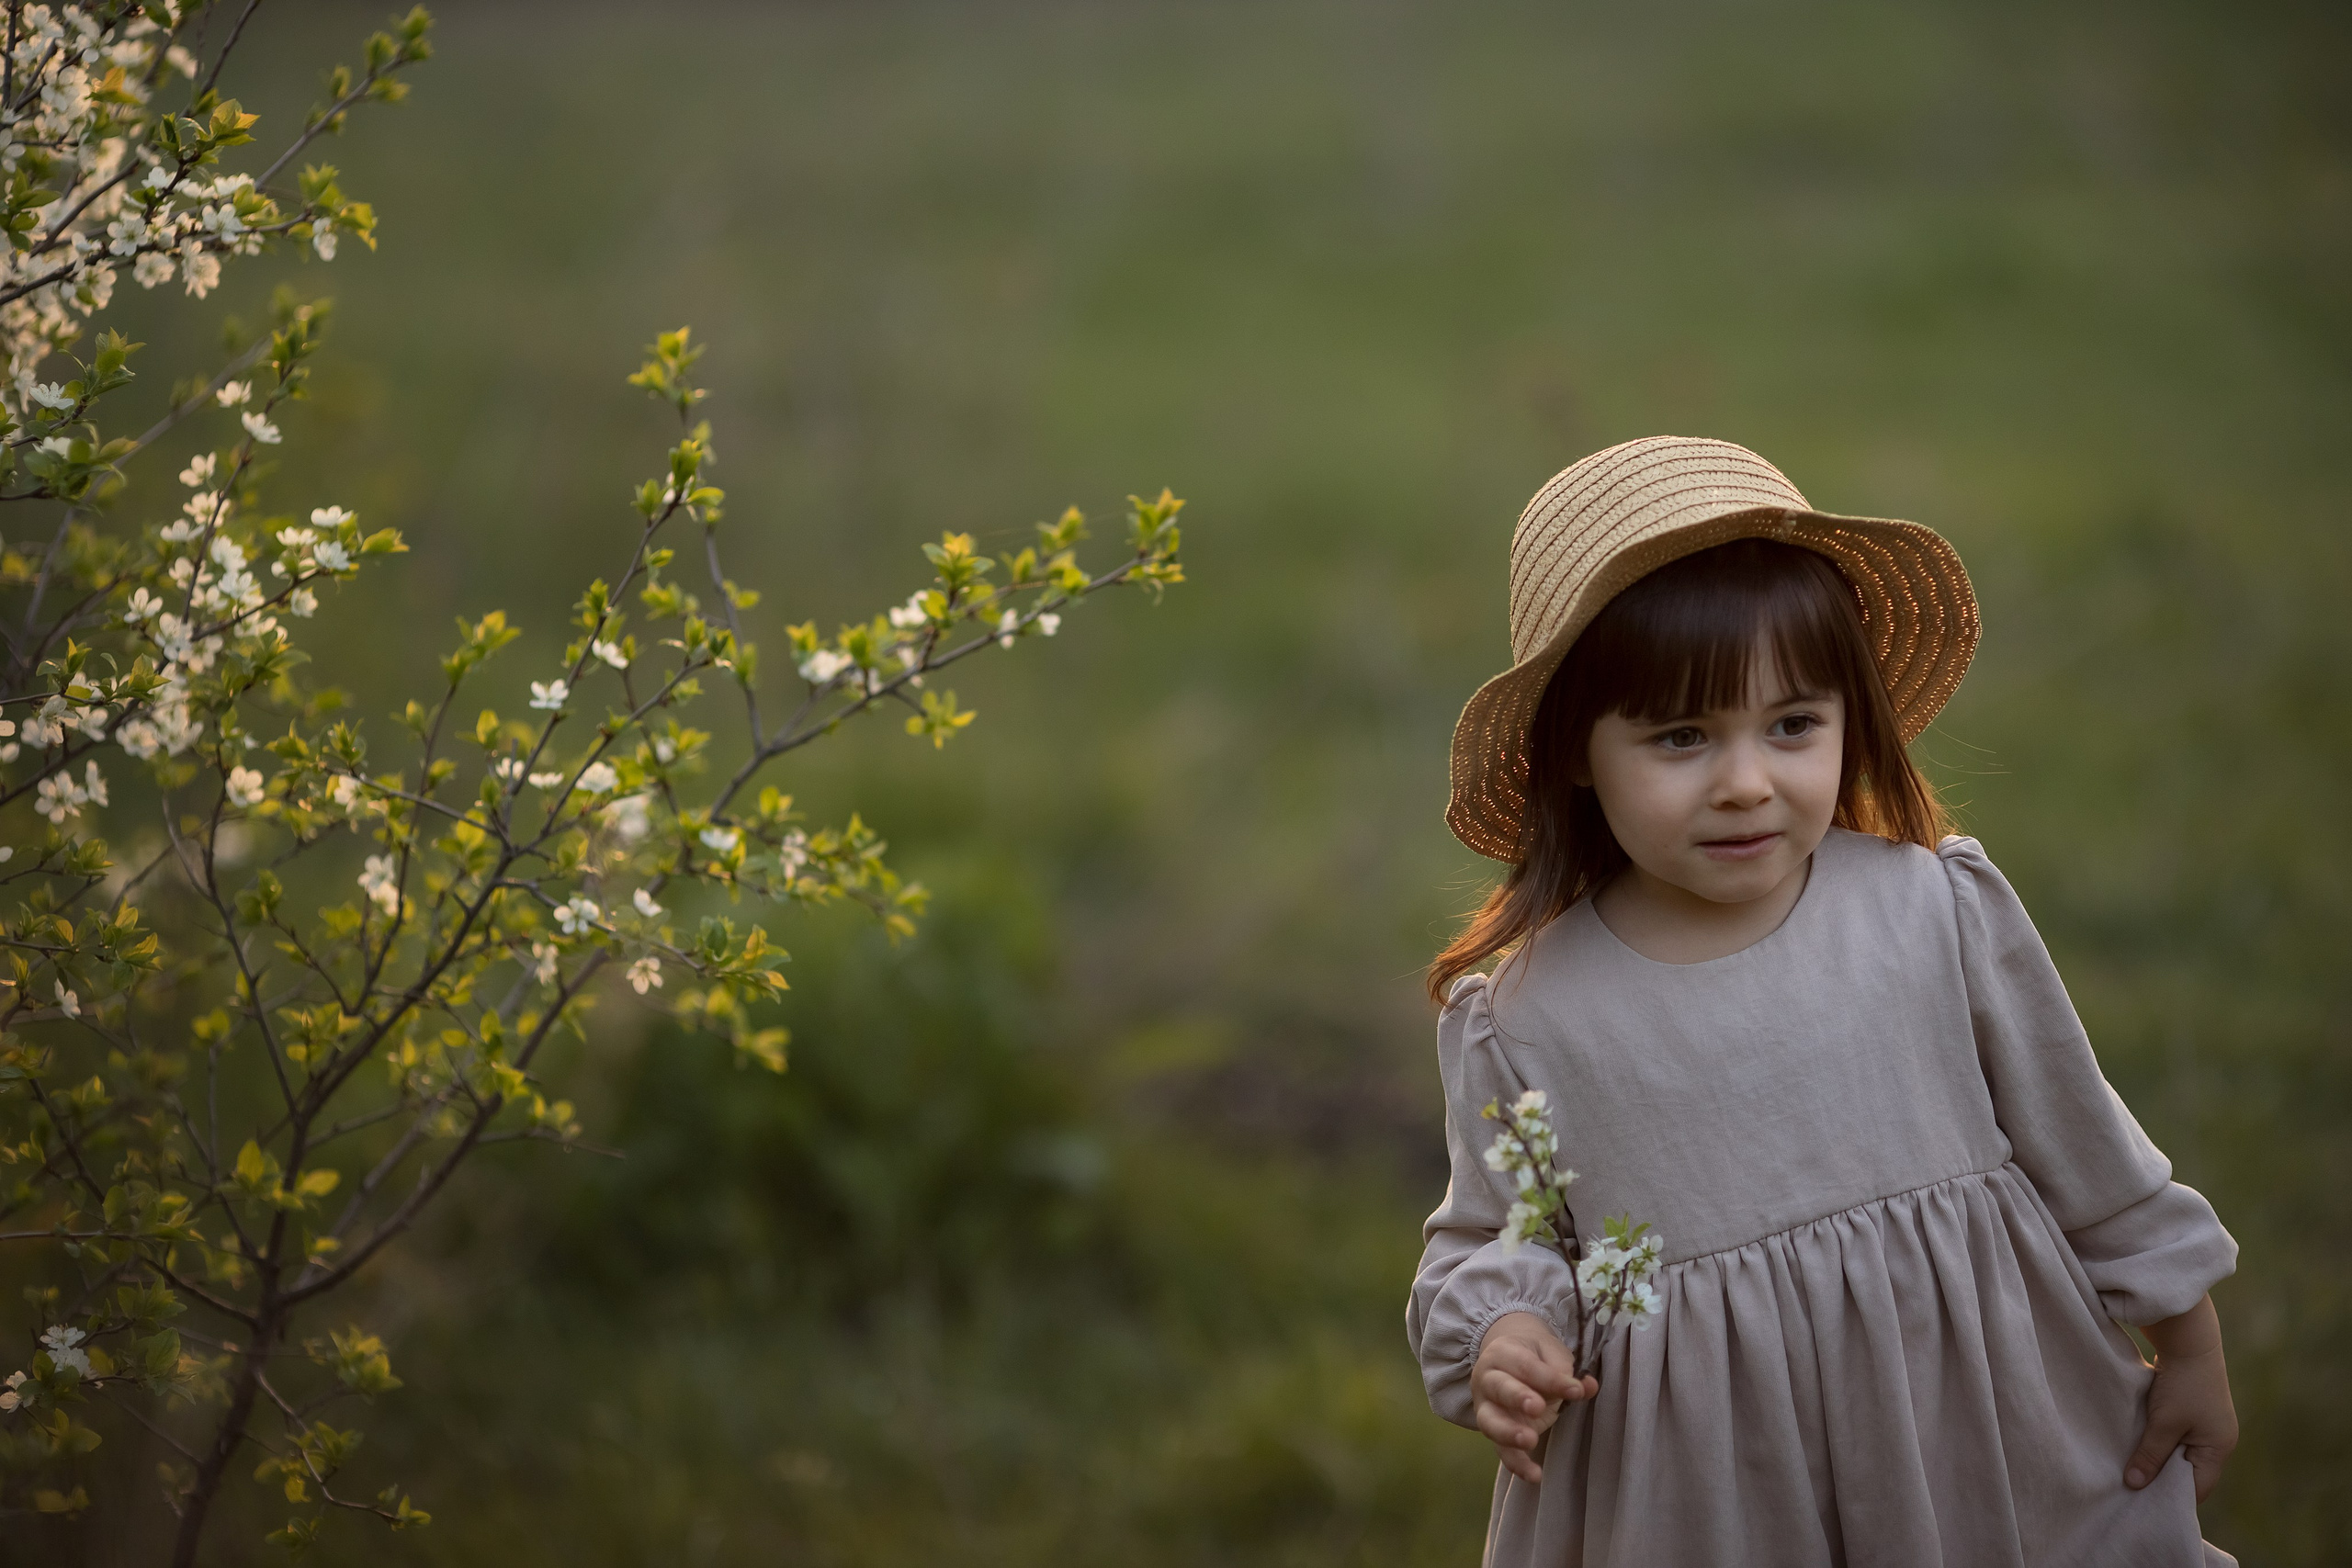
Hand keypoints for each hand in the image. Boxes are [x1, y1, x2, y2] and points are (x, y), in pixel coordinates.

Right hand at [1471, 1311, 1595, 1484]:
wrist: (1509, 1356)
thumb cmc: (1533, 1355)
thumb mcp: (1550, 1353)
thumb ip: (1566, 1370)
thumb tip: (1587, 1386)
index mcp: (1503, 1353)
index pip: (1526, 1366)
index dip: (1551, 1379)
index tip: (1576, 1391)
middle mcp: (1488, 1379)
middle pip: (1498, 1388)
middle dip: (1517, 1398)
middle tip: (1538, 1408)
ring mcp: (1486, 1407)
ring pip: (1490, 1421)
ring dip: (1509, 1433)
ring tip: (1530, 1441)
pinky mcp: (1494, 1432)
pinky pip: (1500, 1450)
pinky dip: (1516, 1464)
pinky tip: (1535, 1475)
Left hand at [2126, 1294, 2237, 1501]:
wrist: (2188, 1340)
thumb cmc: (2182, 1384)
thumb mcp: (2164, 1423)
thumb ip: (2150, 1455)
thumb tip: (2134, 1486)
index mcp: (2218, 1449)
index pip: (2197, 1488)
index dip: (2171, 1497)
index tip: (2141, 1503)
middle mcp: (2216, 1440)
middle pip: (2187, 1472)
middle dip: (2161, 1479)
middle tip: (2131, 1487)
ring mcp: (2204, 1425)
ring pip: (2177, 1453)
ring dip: (2156, 1457)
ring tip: (2129, 1467)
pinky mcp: (2190, 1410)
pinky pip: (2173, 1436)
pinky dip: (2156, 1440)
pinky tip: (2135, 1444)